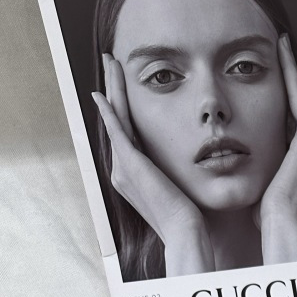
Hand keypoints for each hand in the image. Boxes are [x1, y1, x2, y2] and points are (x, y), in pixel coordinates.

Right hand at [91, 53, 213, 275]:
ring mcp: (123, 167)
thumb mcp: (182, 188)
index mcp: (134, 175)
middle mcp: (122, 170)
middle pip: (116, 119)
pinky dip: (109, 110)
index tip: (126, 83)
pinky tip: (101, 92)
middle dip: (114, 89)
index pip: (127, 131)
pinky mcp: (130, 164)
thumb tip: (195, 160)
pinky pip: (116, 130)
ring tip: (110, 62)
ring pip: (115, 117)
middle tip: (111, 61)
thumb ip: (178, 172)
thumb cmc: (192, 220)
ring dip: (112, 88)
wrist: (186, 235)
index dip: (125, 105)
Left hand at [257, 35, 296, 264]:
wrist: (279, 224)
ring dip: (295, 72)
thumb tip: (236, 168)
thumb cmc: (267, 214)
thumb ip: (255, 171)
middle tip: (283, 48)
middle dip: (290, 75)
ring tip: (287, 48)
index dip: (283, 94)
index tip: (273, 75)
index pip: (289, 117)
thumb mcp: (260, 185)